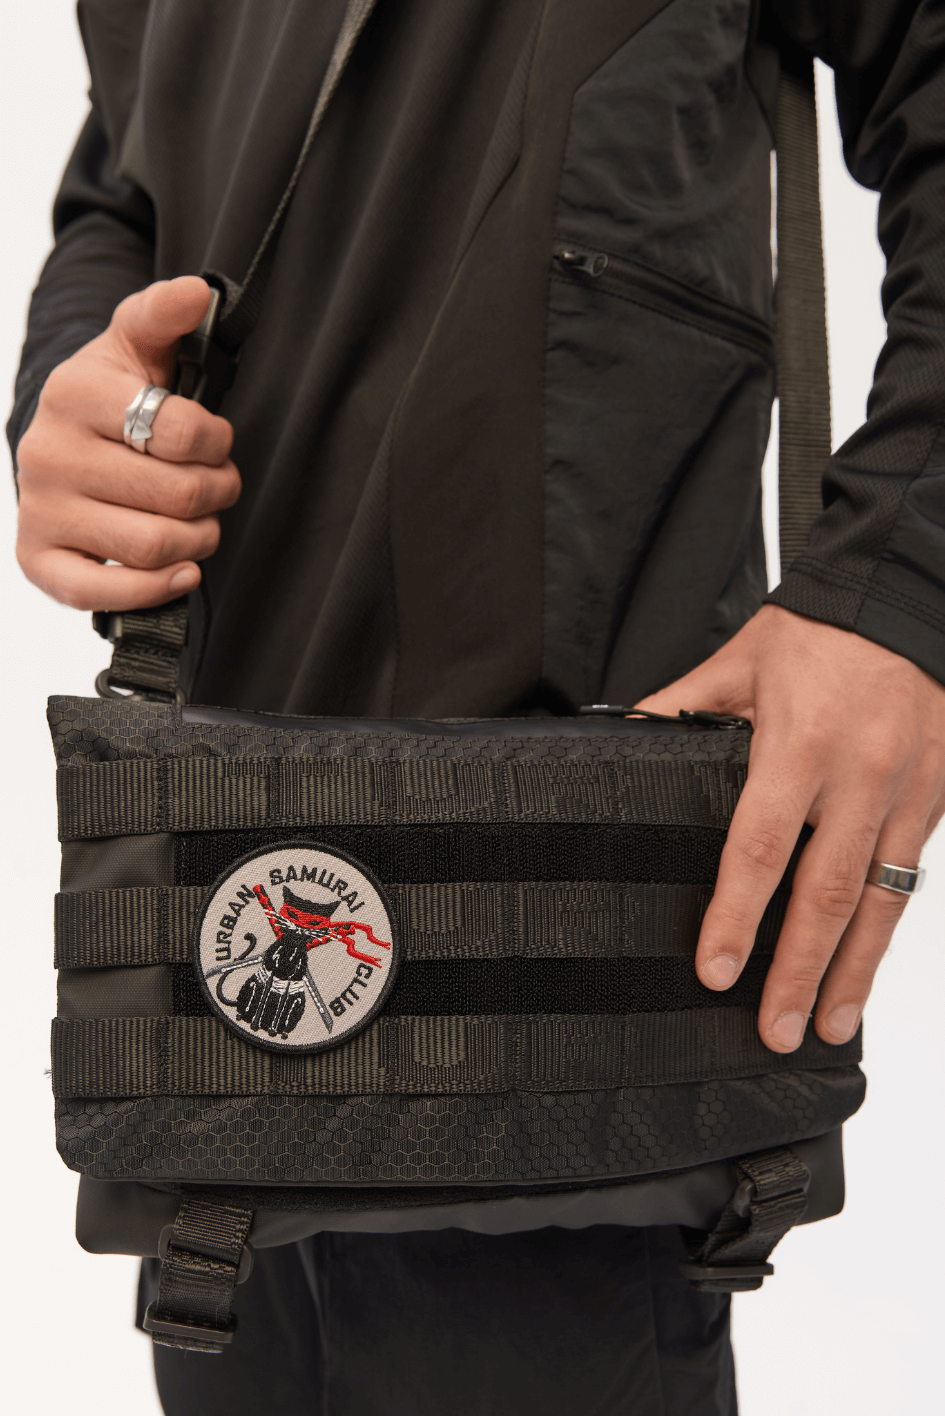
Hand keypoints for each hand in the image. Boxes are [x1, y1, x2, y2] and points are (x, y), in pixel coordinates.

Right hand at [15, 276, 240, 610]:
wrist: (61, 438)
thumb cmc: (111, 397)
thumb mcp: (136, 345)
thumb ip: (164, 315)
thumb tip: (195, 292)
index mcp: (73, 394)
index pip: (179, 431)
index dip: (216, 442)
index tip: (215, 442)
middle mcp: (48, 454)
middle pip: (175, 495)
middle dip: (216, 493)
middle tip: (218, 487)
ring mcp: (41, 509)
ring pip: (152, 545)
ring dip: (198, 539)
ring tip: (200, 522)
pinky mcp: (39, 559)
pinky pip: (102, 593)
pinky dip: (155, 588)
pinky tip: (180, 569)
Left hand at [635, 604, 944, 1051]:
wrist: (909, 598)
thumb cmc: (822, 630)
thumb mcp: (740, 662)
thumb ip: (682, 706)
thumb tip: (625, 732)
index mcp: (798, 746)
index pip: (760, 848)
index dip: (735, 915)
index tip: (716, 968)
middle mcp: (858, 779)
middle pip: (825, 895)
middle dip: (798, 971)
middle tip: (774, 1030)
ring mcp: (905, 795)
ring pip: (878, 902)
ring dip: (851, 971)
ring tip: (825, 1025)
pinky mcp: (935, 800)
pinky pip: (910, 879)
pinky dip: (887, 931)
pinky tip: (866, 968)